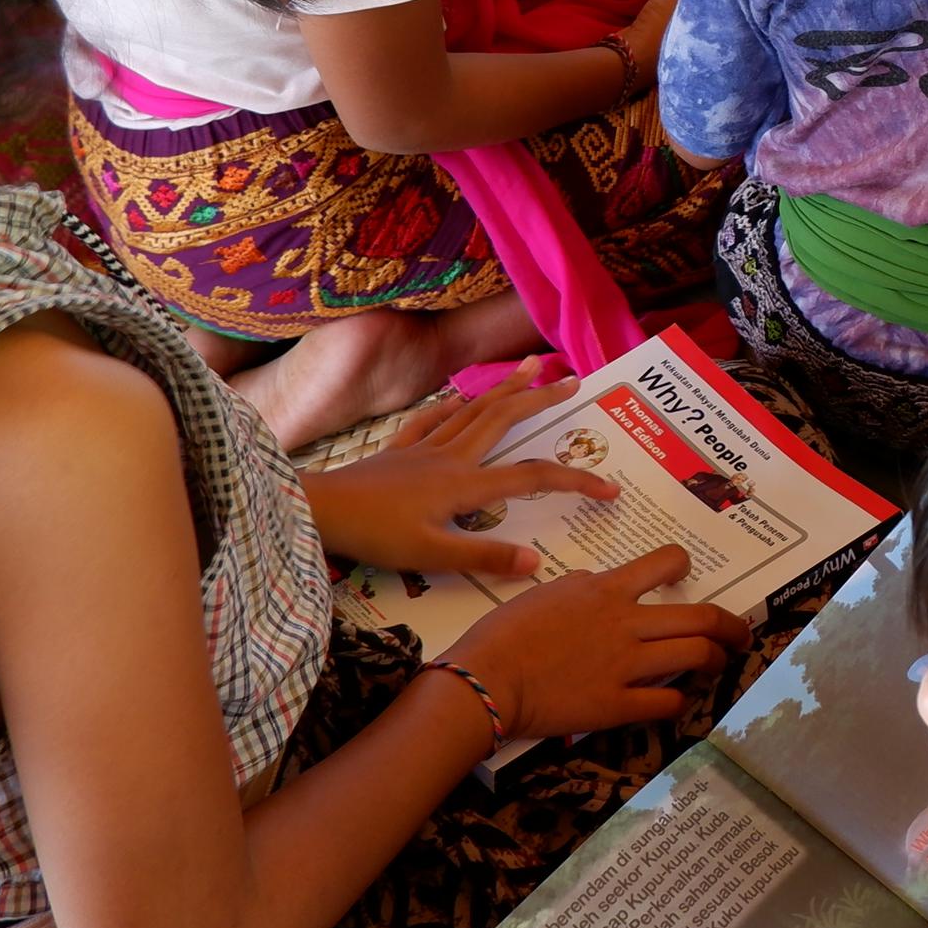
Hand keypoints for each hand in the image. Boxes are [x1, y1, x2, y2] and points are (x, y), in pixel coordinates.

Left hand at [304, 375, 611, 575]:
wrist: (317, 510)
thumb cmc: (374, 536)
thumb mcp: (431, 556)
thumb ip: (484, 557)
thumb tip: (538, 561)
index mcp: (464, 484)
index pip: (532, 478)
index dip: (575, 481)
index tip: (610, 490)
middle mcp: (451, 458)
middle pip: (504, 420)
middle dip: (541, 399)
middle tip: (573, 380)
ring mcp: (423, 450)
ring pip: (473, 411)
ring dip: (505, 389)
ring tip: (529, 366)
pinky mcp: (397, 451)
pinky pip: (430, 421)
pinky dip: (449, 406)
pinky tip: (458, 397)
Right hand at [447, 544, 748, 739]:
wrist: (485, 680)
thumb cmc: (502, 634)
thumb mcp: (545, 592)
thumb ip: (581, 589)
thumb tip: (598, 588)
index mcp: (605, 591)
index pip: (664, 563)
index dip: (684, 566)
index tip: (686, 576)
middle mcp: (625, 623)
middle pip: (701, 616)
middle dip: (730, 625)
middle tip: (739, 634)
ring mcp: (625, 665)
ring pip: (695, 655)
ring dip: (716, 660)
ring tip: (718, 665)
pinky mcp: (616, 705)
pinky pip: (666, 701)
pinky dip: (680, 700)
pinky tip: (678, 701)